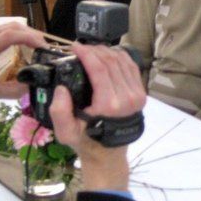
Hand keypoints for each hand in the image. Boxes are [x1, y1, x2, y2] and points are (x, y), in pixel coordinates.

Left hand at [0, 22, 48, 108]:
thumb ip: (11, 91)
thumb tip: (32, 86)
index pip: (10, 36)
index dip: (29, 38)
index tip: (43, 47)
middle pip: (13, 27)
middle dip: (32, 35)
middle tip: (45, 48)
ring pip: (10, 26)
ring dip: (26, 33)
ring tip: (38, 47)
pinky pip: (4, 29)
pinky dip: (18, 34)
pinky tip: (25, 45)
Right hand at [50, 43, 145, 189]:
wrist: (107, 153)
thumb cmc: (85, 140)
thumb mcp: (65, 132)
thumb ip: (59, 111)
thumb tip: (62, 88)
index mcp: (109, 104)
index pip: (99, 68)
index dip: (86, 53)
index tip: (75, 47)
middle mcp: (127, 97)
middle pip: (111, 61)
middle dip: (95, 50)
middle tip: (82, 48)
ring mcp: (137, 95)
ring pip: (123, 61)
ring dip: (107, 51)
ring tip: (93, 50)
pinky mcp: (141, 94)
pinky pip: (132, 67)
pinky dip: (120, 57)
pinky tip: (109, 55)